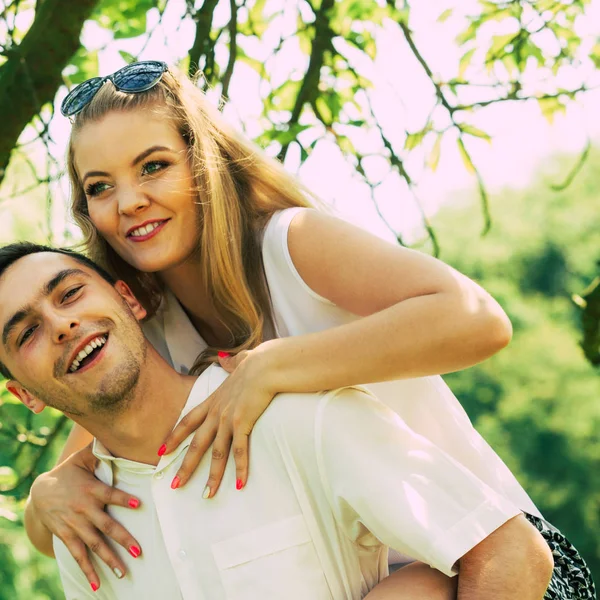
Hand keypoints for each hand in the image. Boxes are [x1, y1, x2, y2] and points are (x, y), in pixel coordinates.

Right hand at [29, 445, 141, 590]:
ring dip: (109, 559)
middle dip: (122, 538)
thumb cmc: (70, 472)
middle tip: (138, 550)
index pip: (108, 494)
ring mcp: (75, 525)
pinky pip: (79, 555)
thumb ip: (100, 451)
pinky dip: (88, 571)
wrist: (41, 492)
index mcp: (91, 489)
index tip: (138, 503)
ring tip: (123, 572)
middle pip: (105, 526)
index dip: (122, 498)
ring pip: (94, 544)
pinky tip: (98, 585)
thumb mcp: (82, 459)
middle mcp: (84, 509)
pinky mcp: (68, 536)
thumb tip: (118, 436)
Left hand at [160, 347, 275, 496]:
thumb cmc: (258, 363)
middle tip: (175, 485)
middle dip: (185, 466)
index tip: (162, 451)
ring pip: (216, 453)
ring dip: (212, 476)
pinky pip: (240, 451)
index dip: (174, 437)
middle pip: (197, 443)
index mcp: (214, 399)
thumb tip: (226, 360)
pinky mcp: (243, 423)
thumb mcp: (240, 362)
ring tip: (207, 495)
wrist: (267, 365)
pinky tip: (239, 484)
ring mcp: (228, 418)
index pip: (188, 421)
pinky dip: (239, 469)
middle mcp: (217, 412)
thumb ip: (231, 364)